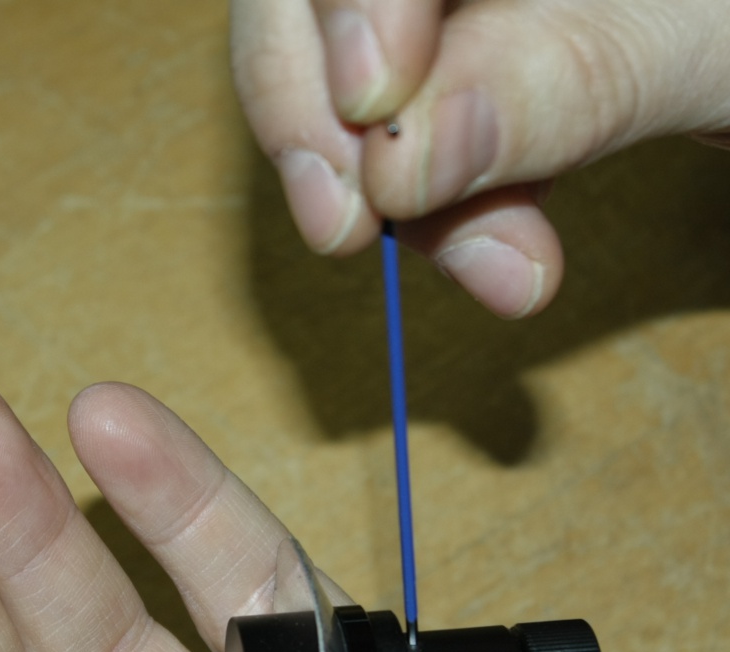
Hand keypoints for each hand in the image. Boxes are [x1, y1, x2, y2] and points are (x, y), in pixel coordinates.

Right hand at [232, 0, 729, 317]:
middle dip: (317, 115)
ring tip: (499, 269)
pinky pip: (408, 139)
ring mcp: (463, 5)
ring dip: (392, 195)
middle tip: (349, 227)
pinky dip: (443, 212)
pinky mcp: (472, 63)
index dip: (339, 6)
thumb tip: (398, 159)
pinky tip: (505, 256)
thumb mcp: (712, 34)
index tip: (364, 113)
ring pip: (344, 82)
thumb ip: (563, 80)